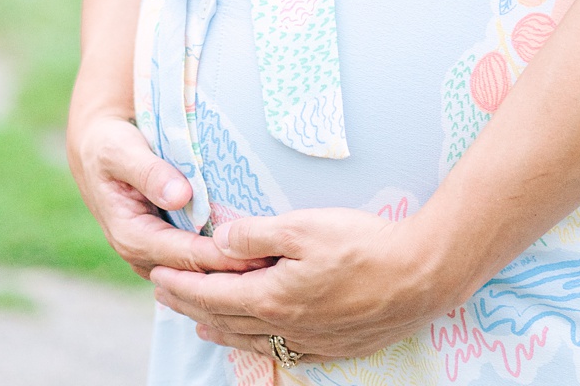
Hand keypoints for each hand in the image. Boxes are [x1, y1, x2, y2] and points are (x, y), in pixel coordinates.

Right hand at [67, 113, 268, 285]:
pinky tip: (258, 261)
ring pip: (200, 277)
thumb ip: (149, 171)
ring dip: (234, 275)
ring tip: (276, 269)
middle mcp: (143, 257)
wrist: (97, 151)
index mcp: (131, 236)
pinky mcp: (167, 254)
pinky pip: (198, 268)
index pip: (186, 256)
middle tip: (279, 268)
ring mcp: (155, 260)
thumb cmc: (109, 145)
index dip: (223, 258)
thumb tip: (179, 195)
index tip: (259, 256)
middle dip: (236, 274)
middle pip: (197, 275)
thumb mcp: (121, 150)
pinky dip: (225, 266)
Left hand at [150, 208, 457, 359]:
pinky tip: (257, 341)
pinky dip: (259, 345)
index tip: (156, 276)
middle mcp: (288, 327)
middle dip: (191, 306)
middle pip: (227, 320)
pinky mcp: (336, 346)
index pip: (213, 295)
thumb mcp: (303, 226)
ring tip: (198, 322)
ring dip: (221, 328)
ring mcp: (313, 341)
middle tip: (164, 296)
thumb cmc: (364, 244)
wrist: (423, 276)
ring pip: (254, 340)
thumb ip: (255, 234)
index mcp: (274, 298)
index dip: (182, 286)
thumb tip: (218, 241)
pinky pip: (285, 352)